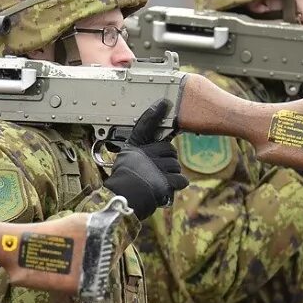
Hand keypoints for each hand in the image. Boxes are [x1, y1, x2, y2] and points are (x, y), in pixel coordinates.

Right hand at [104, 99, 188, 219]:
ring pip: (175, 166)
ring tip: (157, 181)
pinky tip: (166, 186)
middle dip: (167, 161)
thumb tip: (160, 147)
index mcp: (134, 148)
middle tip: (156, 171)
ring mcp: (155, 167)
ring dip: (171, 174)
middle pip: (169, 150)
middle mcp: (145, 154)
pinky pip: (180, 179)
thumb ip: (143, 152)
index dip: (154, 113)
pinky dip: (176, 184)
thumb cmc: (124, 182)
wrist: (122, 200)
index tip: (164, 102)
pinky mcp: (164, 181)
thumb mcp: (128, 161)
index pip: (145, 126)